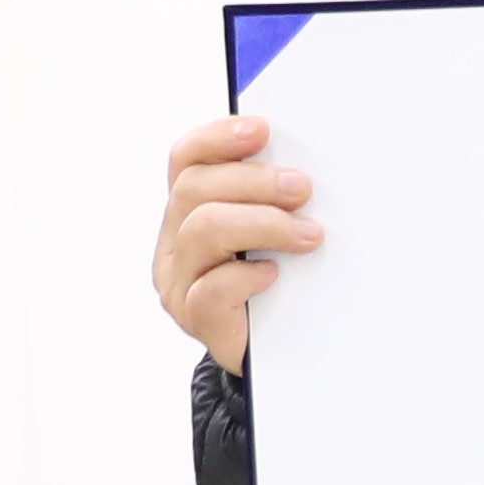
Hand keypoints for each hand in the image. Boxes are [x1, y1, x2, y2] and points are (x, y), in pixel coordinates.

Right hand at [156, 111, 318, 374]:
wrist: (278, 354)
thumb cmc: (280, 286)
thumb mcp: (275, 233)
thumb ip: (275, 198)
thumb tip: (304, 164)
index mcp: (189, 209)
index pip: (185, 159)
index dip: (218, 138)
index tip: (261, 130)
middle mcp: (176, 242)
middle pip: (195, 188)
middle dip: (254, 181)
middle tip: (302, 189)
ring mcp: (179, 281)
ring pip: (203, 230)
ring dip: (263, 224)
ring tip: (307, 235)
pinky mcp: (195, 318)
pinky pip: (211, 288)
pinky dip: (246, 277)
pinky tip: (273, 275)